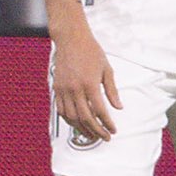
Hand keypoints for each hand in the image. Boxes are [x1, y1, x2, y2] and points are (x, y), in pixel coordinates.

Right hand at [50, 20, 120, 141]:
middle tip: (105, 137)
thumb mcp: (107, 69)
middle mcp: (75, 89)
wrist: (71, 39)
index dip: (108, 123)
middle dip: (96, 131)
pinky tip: (77, 124)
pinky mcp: (57, 88)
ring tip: (91, 135)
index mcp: (90, 84)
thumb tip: (118, 107)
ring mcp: (64, 89)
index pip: (100, 111)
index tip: (113, 130)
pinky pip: (62, 110)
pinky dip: (69, 120)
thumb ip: (112, 90)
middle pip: (86, 118)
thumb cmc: (90, 51)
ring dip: (82, 129)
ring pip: (72, 117)